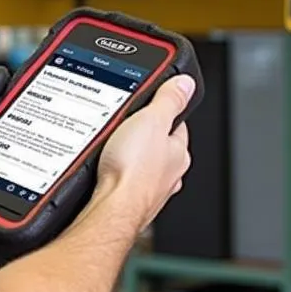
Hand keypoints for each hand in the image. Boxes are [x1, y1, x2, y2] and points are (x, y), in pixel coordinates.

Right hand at [97, 75, 194, 231]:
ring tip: (110, 147)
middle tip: (123, 124)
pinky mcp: (130, 199)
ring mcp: (150, 188)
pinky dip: (117, 172)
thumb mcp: (151, 120)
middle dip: (141, 135)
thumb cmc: (133, 171)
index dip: (162, 110)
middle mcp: (169, 173)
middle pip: (157, 144)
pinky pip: (125, 178)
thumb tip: (185, 84)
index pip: (176, 124)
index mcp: (178, 152)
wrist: (111, 207)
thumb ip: (168, 100)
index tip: (150, 103)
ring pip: (141, 163)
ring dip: (128, 155)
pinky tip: (105, 167)